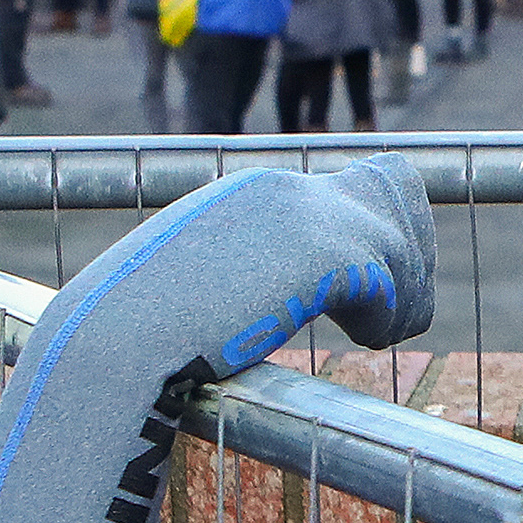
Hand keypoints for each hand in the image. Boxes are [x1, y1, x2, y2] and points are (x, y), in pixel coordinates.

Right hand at [39, 156, 437, 393]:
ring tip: (376, 336)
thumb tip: (285, 301)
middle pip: (397, 189)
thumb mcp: (202, 292)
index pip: (362, 180)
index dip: (383, 230)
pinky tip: (364, 340)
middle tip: (386, 316)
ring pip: (400, 242)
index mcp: (256, 196)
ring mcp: (302, 216)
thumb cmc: (138, 337)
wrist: (113, 342)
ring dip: (405, 295)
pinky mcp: (318, 253)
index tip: (375, 286)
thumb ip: (251, 280)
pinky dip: (387, 317)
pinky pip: (388, 280)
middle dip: (408, 251)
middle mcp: (284, 190)